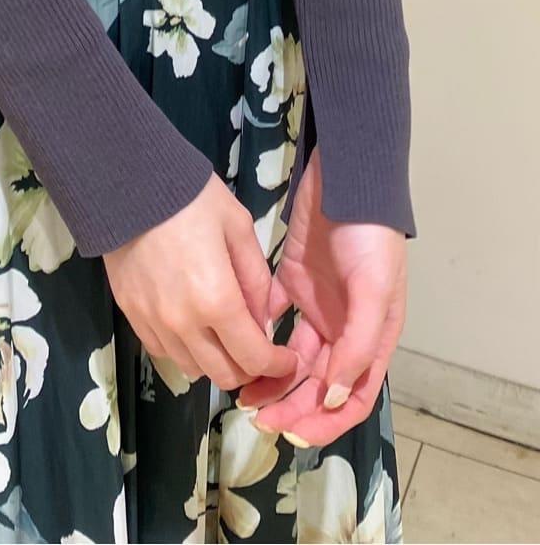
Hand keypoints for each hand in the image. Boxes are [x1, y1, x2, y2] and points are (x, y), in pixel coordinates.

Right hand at [102, 172, 299, 390]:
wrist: (127, 183)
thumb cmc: (190, 198)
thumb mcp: (238, 227)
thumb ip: (257, 279)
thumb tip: (262, 320)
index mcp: (217, 299)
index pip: (253, 357)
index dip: (276, 365)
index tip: (286, 359)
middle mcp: (183, 322)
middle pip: (223, 375)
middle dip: (248, 368)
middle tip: (257, 349)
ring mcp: (152, 321)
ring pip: (192, 368)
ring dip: (214, 361)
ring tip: (222, 336)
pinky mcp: (129, 314)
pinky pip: (162, 351)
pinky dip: (183, 349)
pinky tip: (191, 325)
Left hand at [235, 146, 407, 446]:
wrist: (345, 179)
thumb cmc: (369, 236)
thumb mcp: (374, 290)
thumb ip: (357, 344)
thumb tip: (334, 395)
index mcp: (373, 337)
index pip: (353, 397)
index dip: (325, 421)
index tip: (291, 432)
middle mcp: (345, 328)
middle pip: (317, 382)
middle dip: (289, 403)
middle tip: (254, 413)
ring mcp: (317, 305)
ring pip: (291, 354)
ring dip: (269, 373)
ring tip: (241, 386)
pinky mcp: (292, 280)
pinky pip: (272, 313)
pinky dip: (257, 326)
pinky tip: (237, 334)